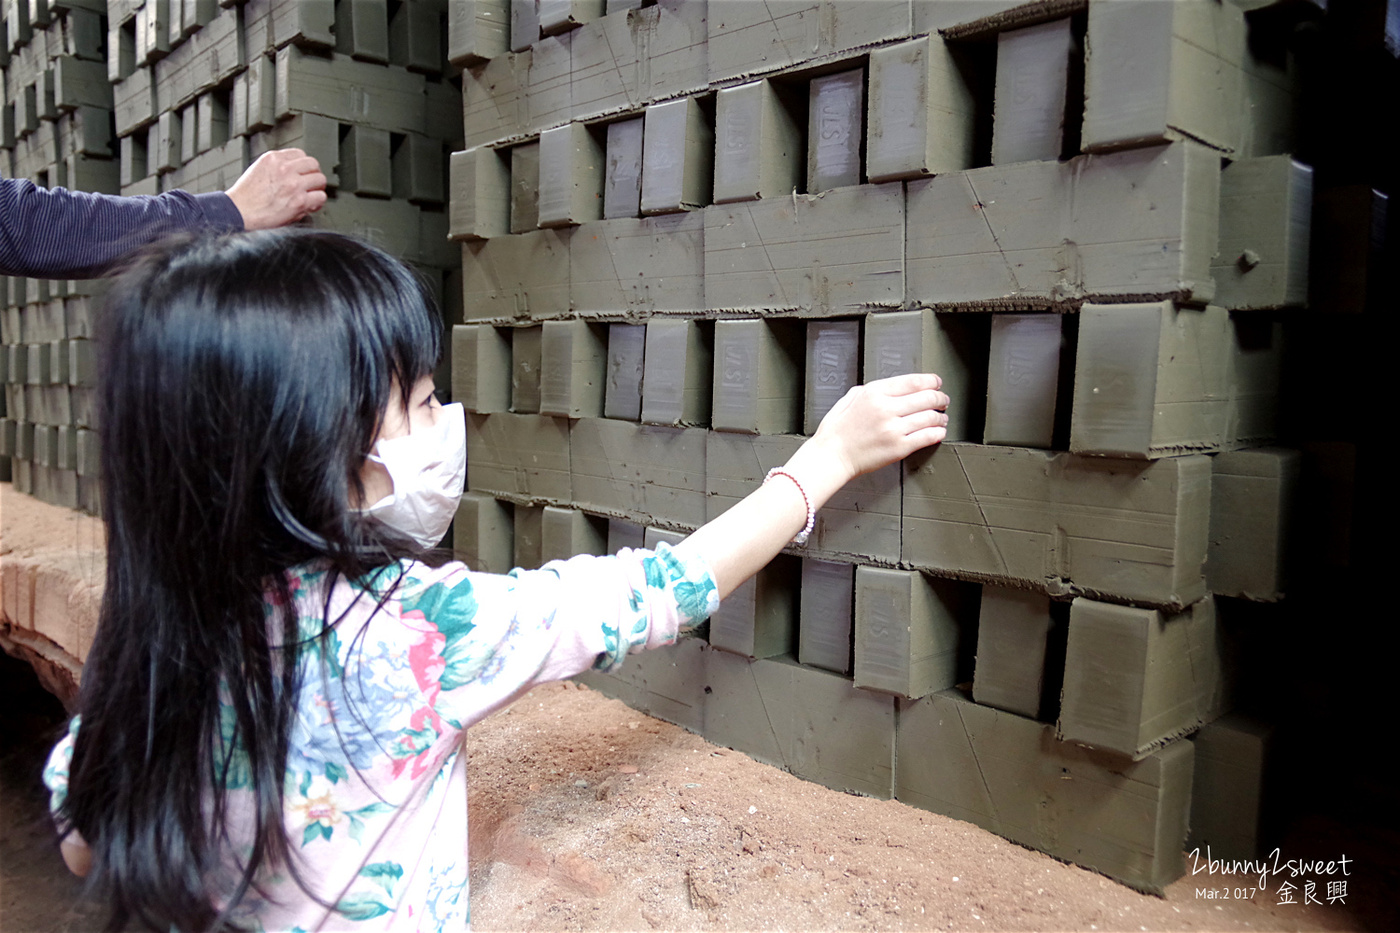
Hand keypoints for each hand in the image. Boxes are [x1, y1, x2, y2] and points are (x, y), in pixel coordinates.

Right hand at [225, 148, 327, 229]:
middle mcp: (284, 168)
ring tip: (310, 195)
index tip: (303, 173)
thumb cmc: (246, 197)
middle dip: (312, 174)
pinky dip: (317, 202)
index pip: (300, 154)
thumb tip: (296, 172)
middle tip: (310, 184)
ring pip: (320, 179)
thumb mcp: (259, 170)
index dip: (303, 165)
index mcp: (273, 158)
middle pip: (313, 164)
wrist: (238, 213)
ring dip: (317, 188)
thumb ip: (277, 167)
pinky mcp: (299, 201)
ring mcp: (293, 184)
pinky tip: (310, 206)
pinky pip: (320, 197)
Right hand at [808, 373, 949, 482]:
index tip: (936, 383)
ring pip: (930, 417)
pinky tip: (939, 432)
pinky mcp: (899, 448)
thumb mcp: (849, 399)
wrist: (831, 457)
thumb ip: (870, 390)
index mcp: (874, 393)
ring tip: (942, 418)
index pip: (913, 381)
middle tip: (943, 400)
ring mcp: (894, 429)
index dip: (931, 381)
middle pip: (927, 397)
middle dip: (940, 398)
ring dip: (941, 417)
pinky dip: (937, 433)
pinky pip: (927, 437)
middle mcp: (886, 408)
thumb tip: (890, 388)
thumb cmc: (836, 432)